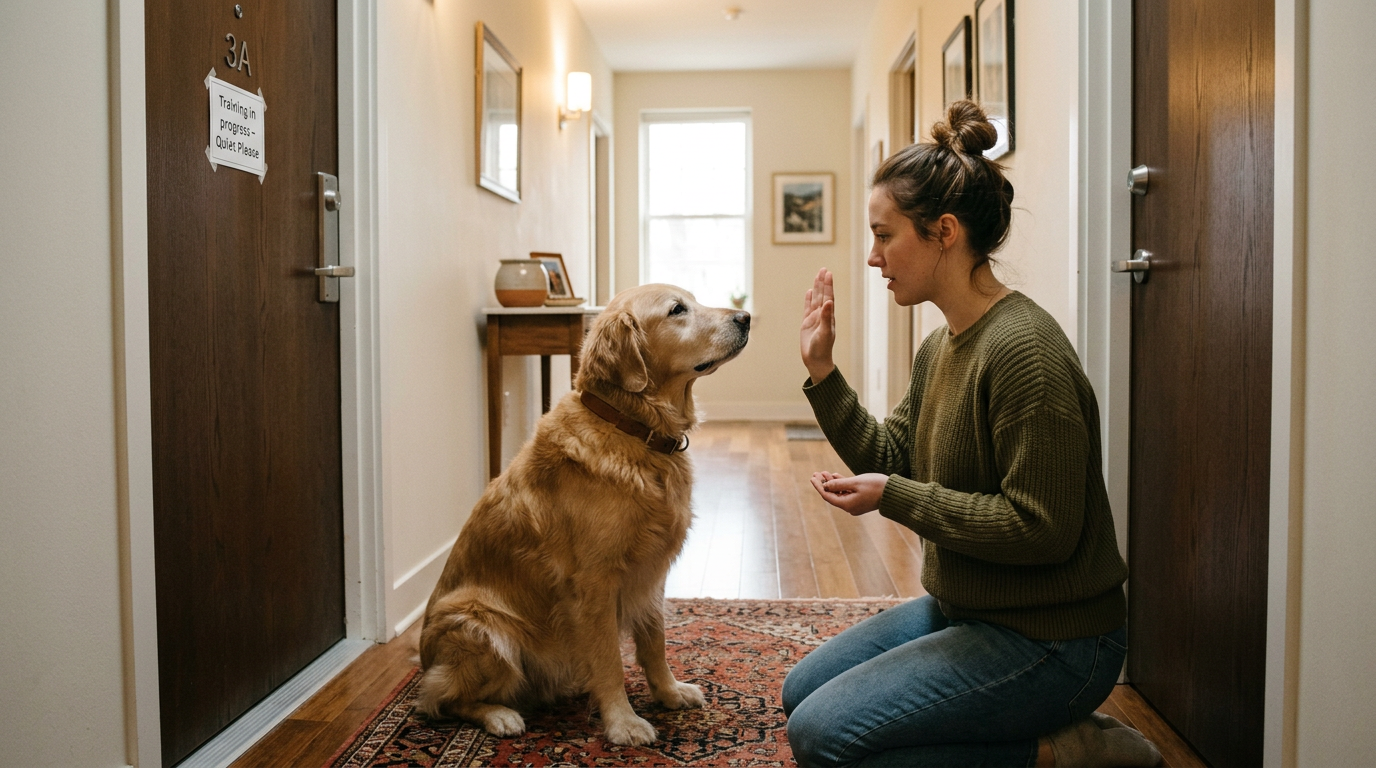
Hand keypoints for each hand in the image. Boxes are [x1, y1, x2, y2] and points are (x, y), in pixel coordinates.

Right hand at [800, 268, 835, 382]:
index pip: (828, 296)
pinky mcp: (807, 323)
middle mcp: (822, 315)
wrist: (816, 360)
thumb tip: (829, 302)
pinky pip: (807, 308)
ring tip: (817, 276)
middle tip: (823, 269)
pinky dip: (808, 299)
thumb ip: (826, 317)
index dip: (828, 285)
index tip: (828, 273)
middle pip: (822, 295)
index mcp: (828, 316)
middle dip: (823, 282)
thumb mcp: (825, 333)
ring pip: (815, 299)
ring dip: (816, 288)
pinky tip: (808, 292)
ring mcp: (814, 318)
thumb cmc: (822, 348)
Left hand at [809, 471, 886, 515]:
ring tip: (824, 472)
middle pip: (832, 495)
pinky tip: (835, 476)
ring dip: (832, 483)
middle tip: (816, 473)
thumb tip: (825, 486)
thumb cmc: (876, 486)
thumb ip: (839, 484)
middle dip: (824, 484)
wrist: (894, 492)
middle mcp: (850, 507)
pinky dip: (841, 485)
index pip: (828, 496)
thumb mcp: (855, 482)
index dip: (819, 486)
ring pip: (839, 493)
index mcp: (847, 505)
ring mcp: (855, 505)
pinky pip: (847, 493)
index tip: (812, 477)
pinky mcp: (861, 501)